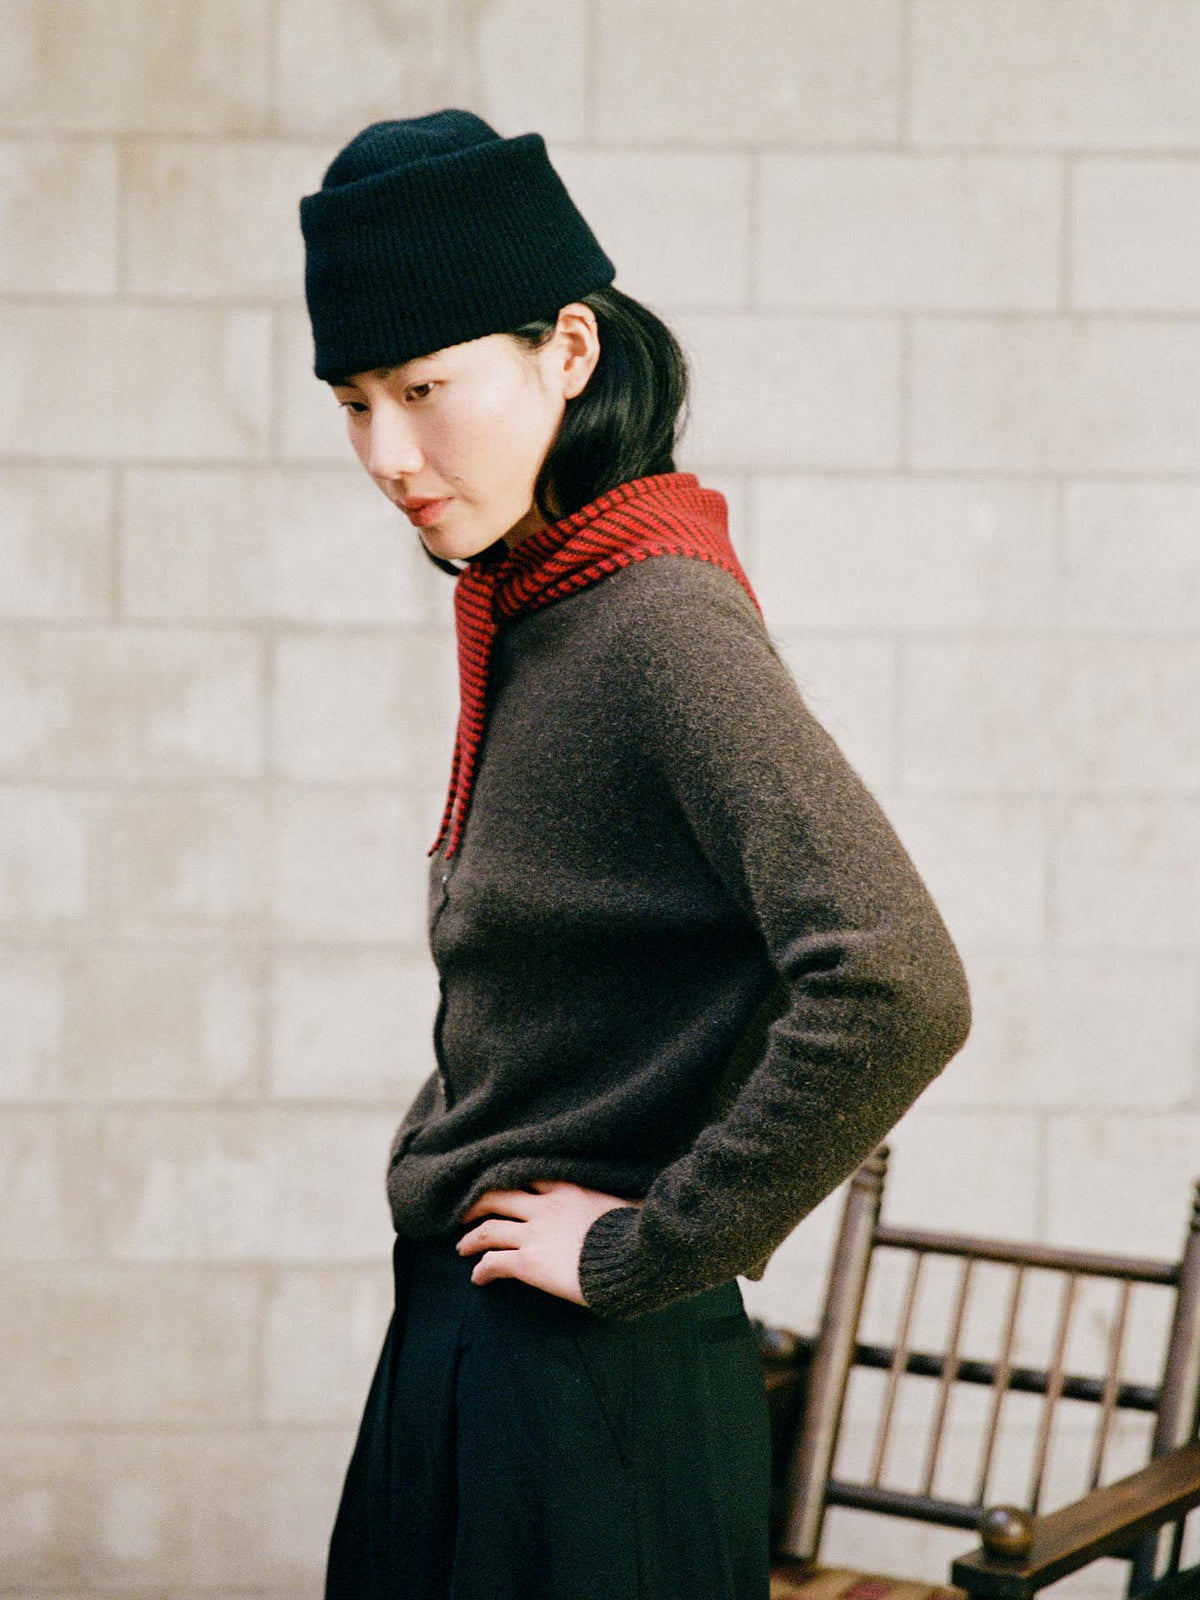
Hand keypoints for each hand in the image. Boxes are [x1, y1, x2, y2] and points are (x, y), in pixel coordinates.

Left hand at [456, 1179, 643, 1305]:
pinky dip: (482, 1269)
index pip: (529, 1174)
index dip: (509, 1178)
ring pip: (490, 1229)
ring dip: (472, 1238)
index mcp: (569, 1188)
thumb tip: (634, 1199)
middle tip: (467, 1210)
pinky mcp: (528, 1262)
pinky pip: (495, 1263)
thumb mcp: (626, 1203)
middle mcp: (545, 1206)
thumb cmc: (636, 1232)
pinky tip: (477, 1277)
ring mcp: (534, 1234)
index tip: (499, 1182)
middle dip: (479, 1202)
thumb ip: (618, 1199)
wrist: (632, 1257)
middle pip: (499, 1195)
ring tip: (462, 1246)